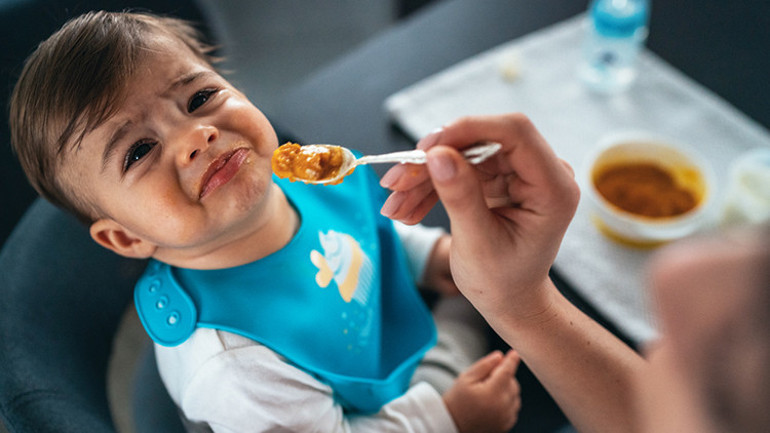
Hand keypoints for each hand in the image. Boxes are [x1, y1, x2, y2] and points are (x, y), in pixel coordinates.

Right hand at [380, 114, 579, 325]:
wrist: (509, 299)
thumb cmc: (502, 281)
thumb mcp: (478, 243)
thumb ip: (460, 197)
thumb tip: (437, 155)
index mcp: (553, 187)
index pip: (514, 133)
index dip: (468, 129)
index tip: (426, 147)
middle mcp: (541, 172)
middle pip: (480, 142)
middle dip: (433, 160)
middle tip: (395, 182)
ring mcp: (518, 173)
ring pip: (462, 155)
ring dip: (423, 178)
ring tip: (393, 206)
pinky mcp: (499, 178)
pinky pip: (458, 169)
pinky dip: (430, 187)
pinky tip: (406, 207)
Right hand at [443, 350, 521, 432]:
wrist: (450, 425)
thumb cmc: (456, 401)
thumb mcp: (465, 378)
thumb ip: (484, 365)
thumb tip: (499, 356)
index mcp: (492, 394)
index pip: (507, 372)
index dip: (511, 361)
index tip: (514, 353)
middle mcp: (502, 408)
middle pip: (513, 384)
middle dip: (504, 377)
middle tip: (486, 379)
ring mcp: (505, 419)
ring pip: (515, 396)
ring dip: (507, 390)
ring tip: (487, 392)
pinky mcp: (506, 426)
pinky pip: (513, 409)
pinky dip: (507, 403)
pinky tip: (491, 403)